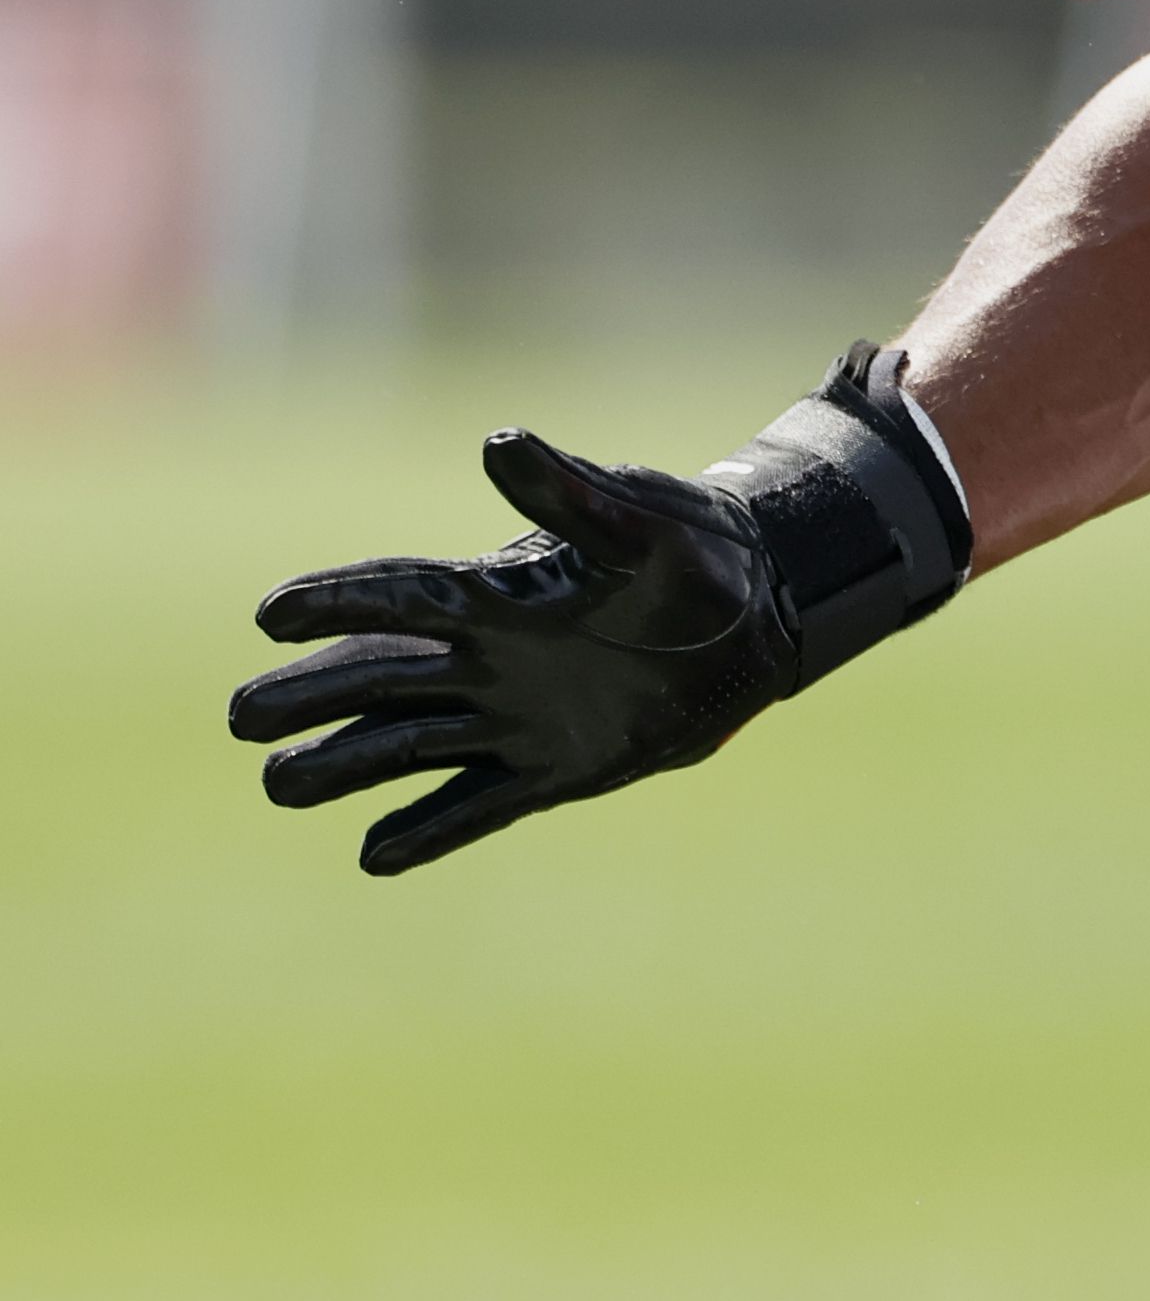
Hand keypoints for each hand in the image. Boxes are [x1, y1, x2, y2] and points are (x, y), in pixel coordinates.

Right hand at [228, 345, 968, 875]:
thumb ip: (571, 493)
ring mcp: (512, 719)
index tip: (271, 612)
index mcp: (500, 593)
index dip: (339, 602)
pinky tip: (373, 855)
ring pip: (403, 746)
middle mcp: (487, 659)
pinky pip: (474, 807)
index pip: (401, 595)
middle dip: (311, 694)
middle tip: (242, 715)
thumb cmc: (695, 555)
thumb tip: (499, 445)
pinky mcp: (549, 771)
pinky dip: (427, 830)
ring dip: (342, 765)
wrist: (757, 618)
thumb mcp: (640, 521)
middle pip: (377, 677)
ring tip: (277, 784)